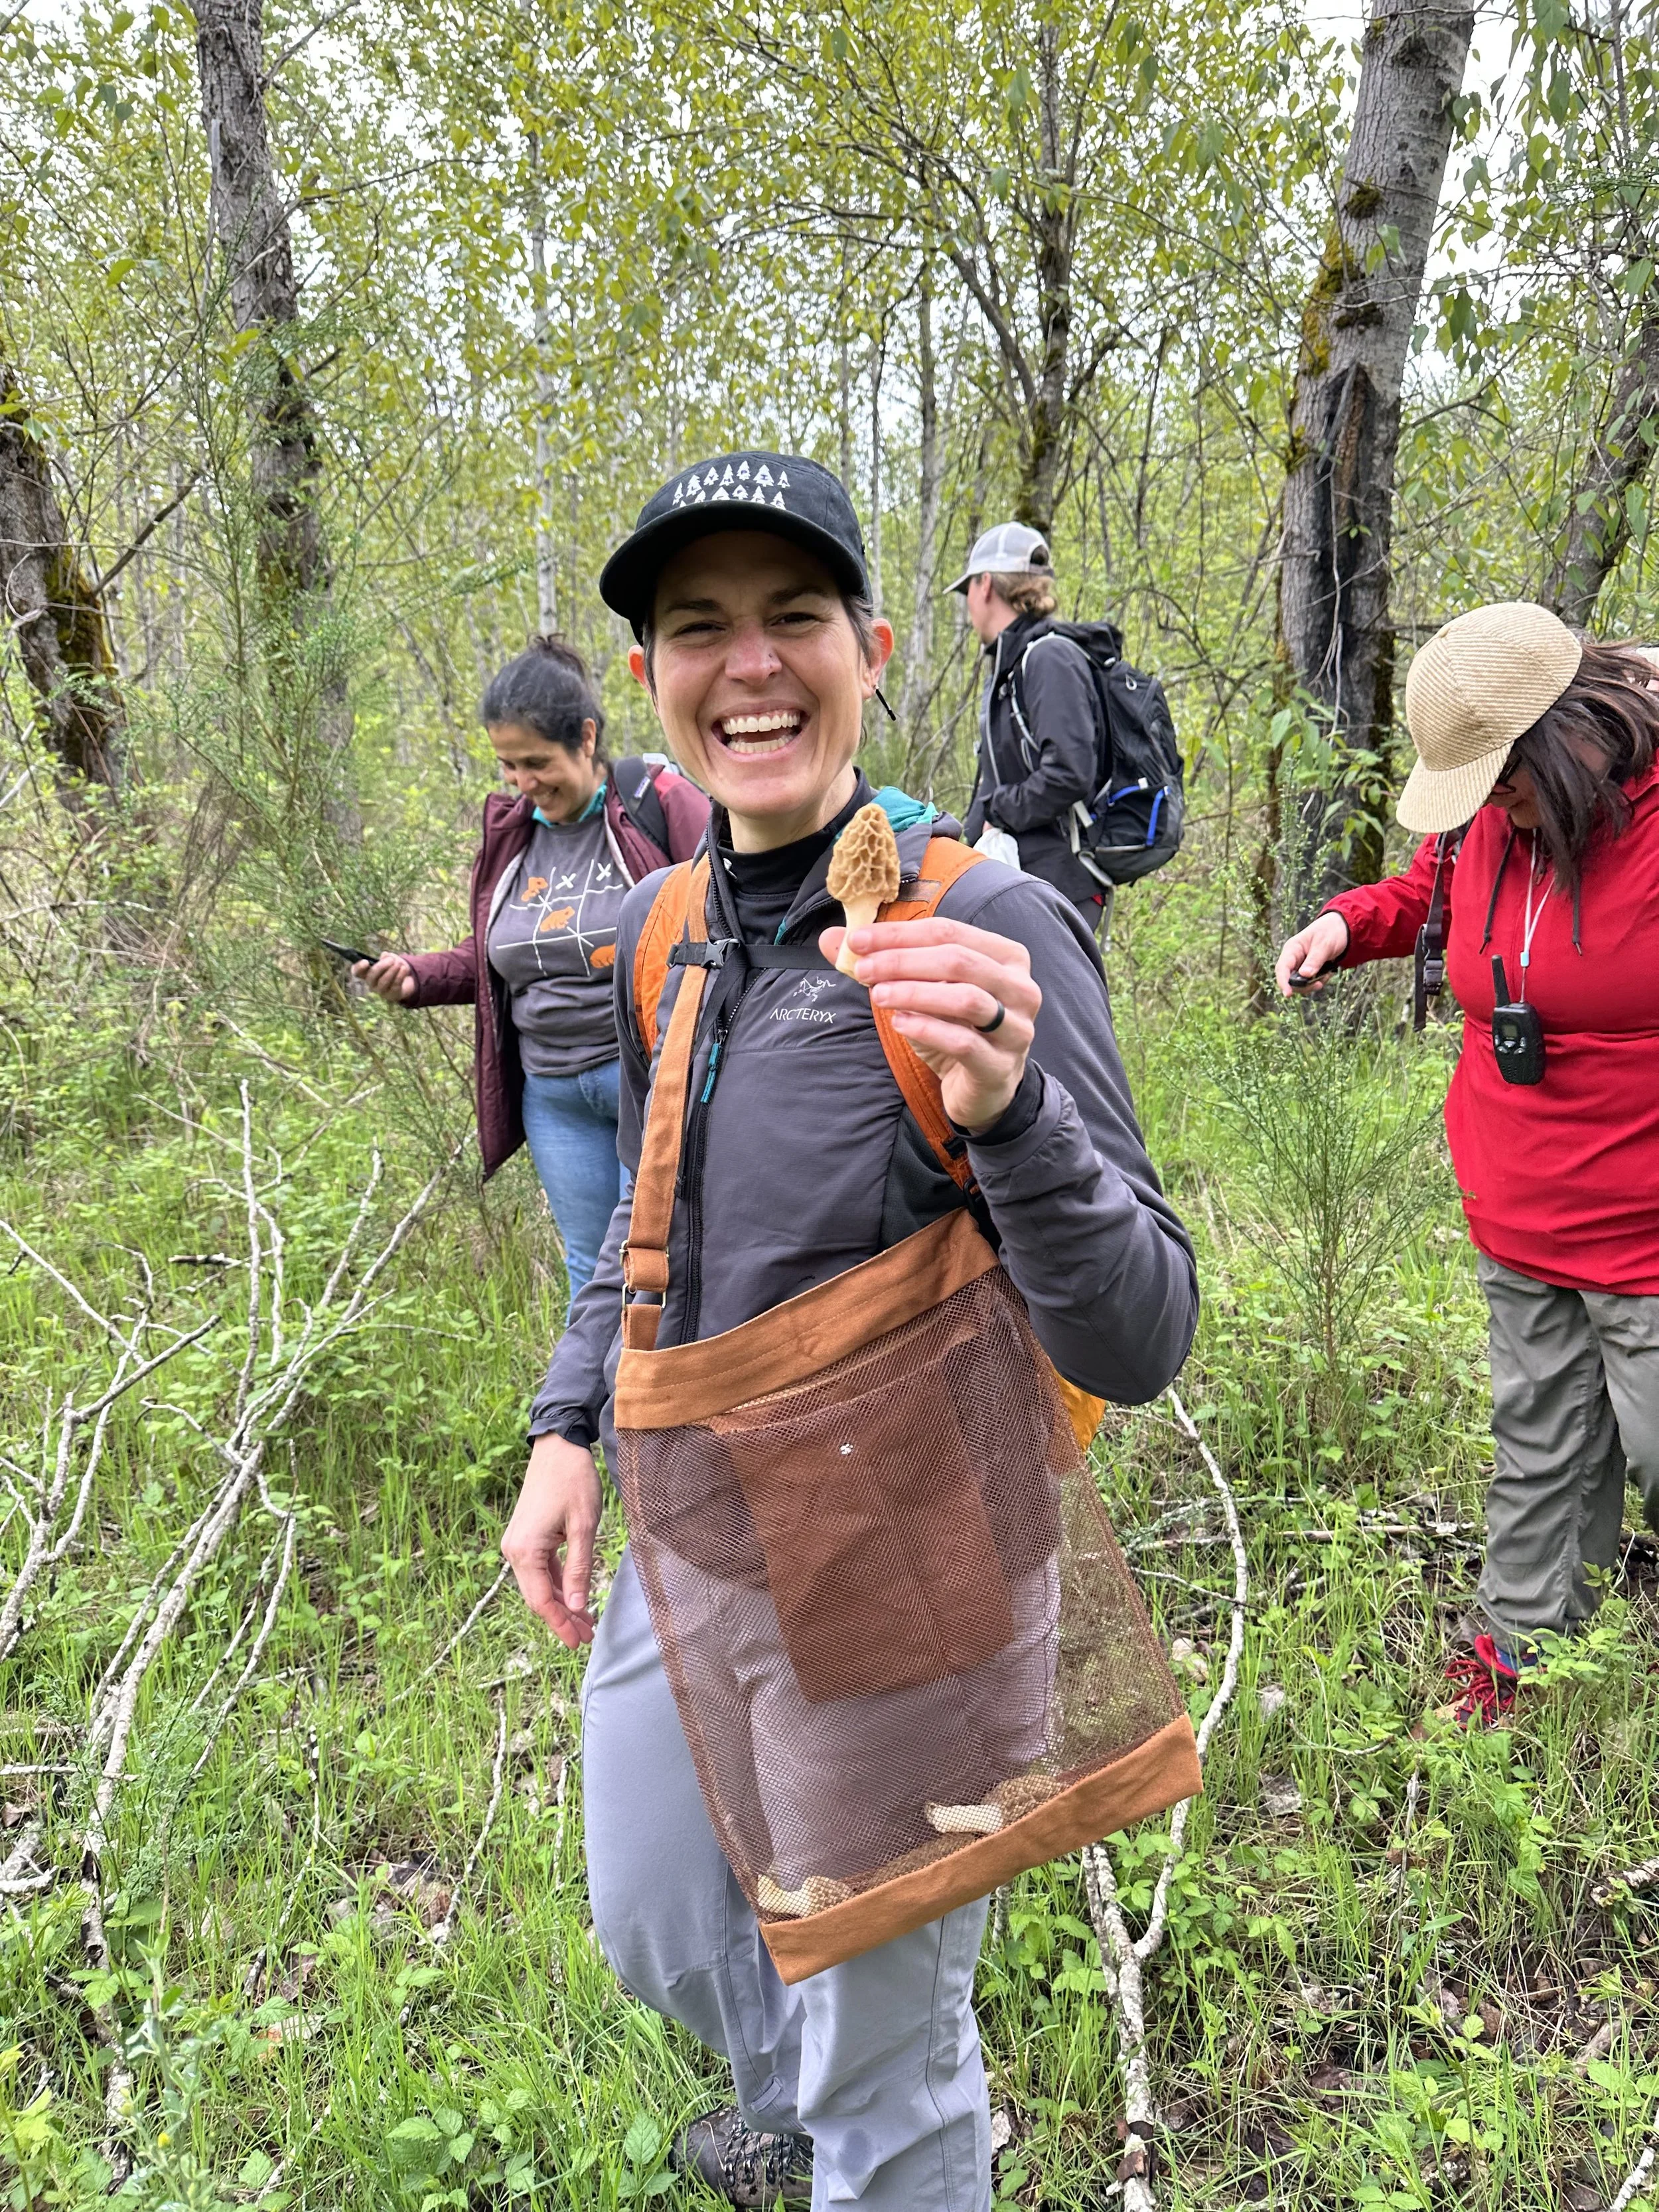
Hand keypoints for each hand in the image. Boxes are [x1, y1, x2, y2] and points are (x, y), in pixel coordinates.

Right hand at [355, 953, 415, 1002]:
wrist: (406, 980)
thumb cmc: (393, 967)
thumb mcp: (391, 959)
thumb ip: (387, 957)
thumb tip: (385, 954)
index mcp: (367, 973)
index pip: (356, 972)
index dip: (358, 967)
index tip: (365, 961)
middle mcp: (371, 983)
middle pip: (371, 976)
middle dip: (381, 967)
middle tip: (391, 960)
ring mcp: (380, 990)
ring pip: (383, 981)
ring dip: (392, 971)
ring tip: (399, 963)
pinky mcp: (391, 995)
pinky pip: (394, 985)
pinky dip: (400, 976)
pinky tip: (404, 968)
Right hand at [501, 1433, 602, 1647]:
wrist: (558, 1446)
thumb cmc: (573, 1481)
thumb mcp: (583, 1527)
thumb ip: (579, 1569)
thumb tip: (579, 1607)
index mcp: (525, 1551)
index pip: (542, 1600)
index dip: (561, 1624)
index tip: (580, 1642)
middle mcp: (514, 1551)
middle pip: (538, 1597)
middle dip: (562, 1618)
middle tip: (587, 1637)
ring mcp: (518, 1544)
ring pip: (539, 1585)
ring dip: (562, 1602)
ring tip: (586, 1622)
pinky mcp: (526, 1537)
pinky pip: (540, 1569)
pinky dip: (558, 1584)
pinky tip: (576, 1595)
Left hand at [820, 915, 1039, 1135]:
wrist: (983, 1087)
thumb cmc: (955, 1028)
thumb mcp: (923, 990)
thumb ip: (883, 963)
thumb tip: (830, 939)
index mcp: (1005, 956)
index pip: (948, 931)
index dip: (899, 934)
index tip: (857, 941)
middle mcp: (1020, 987)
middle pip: (958, 960)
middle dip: (903, 961)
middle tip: (864, 969)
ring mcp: (1016, 1028)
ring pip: (965, 998)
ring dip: (914, 992)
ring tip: (878, 996)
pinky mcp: (1000, 1065)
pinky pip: (963, 1041)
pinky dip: (926, 1028)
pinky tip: (899, 1024)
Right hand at [1274, 913, 1349, 997]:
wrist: (1343, 929)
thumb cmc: (1331, 932)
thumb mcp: (1324, 944)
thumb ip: (1314, 960)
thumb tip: (1304, 975)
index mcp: (1292, 949)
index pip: (1282, 968)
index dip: (1283, 982)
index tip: (1288, 994)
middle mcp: (1293, 958)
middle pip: (1290, 980)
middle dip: (1304, 985)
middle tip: (1319, 983)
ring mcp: (1300, 965)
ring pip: (1300, 984)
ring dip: (1313, 984)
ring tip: (1327, 975)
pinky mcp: (1308, 970)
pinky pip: (1309, 982)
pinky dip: (1319, 981)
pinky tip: (1328, 973)